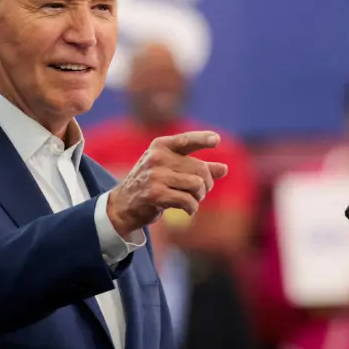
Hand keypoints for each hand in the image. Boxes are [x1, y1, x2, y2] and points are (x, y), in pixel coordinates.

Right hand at [105, 132, 227, 235]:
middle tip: (200, 192)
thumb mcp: (172, 170)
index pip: (186, 140)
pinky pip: (187, 201)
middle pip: (200, 169)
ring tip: (191, 200)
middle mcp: (157, 157)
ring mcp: (155, 175)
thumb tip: (224, 168)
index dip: (202, 139)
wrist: (124, 204)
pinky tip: (188, 209)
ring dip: (199, 197)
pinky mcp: (155, 194)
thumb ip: (196, 167)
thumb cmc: (152, 184)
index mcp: (161, 146)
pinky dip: (192, 208)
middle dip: (206, 184)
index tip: (216, 140)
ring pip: (196, 185)